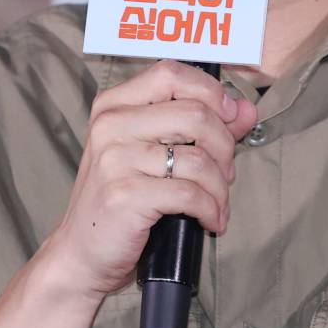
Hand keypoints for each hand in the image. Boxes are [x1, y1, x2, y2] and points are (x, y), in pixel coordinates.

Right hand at [43, 60, 256, 301]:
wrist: (81, 253)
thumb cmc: (122, 199)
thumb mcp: (157, 154)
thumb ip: (202, 126)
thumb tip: (246, 110)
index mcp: (115, 105)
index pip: (171, 74)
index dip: (211, 92)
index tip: (230, 116)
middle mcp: (111, 125)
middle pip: (195, 114)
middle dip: (225, 146)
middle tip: (225, 173)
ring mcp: (115, 159)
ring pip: (198, 158)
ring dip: (221, 186)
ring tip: (218, 202)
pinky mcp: (124, 195)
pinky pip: (190, 194)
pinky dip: (211, 209)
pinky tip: (210, 219)